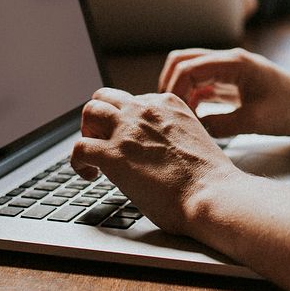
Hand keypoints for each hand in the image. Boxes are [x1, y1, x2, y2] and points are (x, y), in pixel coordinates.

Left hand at [71, 87, 241, 235]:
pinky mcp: (112, 154)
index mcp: (167, 103)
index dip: (125, 119)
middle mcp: (145, 110)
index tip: (126, 137)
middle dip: (100, 117)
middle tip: (102, 140)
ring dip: (87, 131)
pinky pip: (79, 148)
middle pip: (106, 96)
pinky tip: (88, 175)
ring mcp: (126, 129)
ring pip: (90, 111)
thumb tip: (157, 149)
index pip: (133, 100)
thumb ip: (171, 133)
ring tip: (93, 155)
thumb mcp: (193, 137)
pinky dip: (77, 162)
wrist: (211, 194)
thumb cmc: (208, 179)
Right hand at [158, 48, 289, 137]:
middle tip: (169, 109)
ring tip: (181, 115)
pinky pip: (205, 82)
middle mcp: (230, 61)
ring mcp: (232, 70)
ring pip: (193, 70)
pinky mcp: (235, 82)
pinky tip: (195, 114)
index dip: (174, 89)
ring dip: (182, 89)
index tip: (173, 112)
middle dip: (171, 83)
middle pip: (184, 60)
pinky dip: (194, 95)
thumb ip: (221, 125)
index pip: (189, 67)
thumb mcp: (255, 121)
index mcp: (234, 63)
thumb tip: (195, 129)